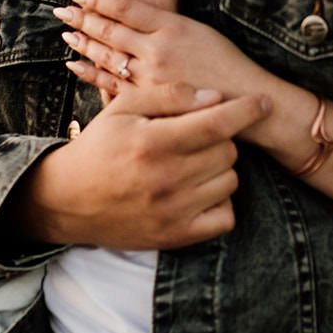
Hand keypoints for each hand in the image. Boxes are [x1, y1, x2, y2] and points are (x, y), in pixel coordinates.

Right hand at [6, 81, 268, 248]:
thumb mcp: (124, 108)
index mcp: (153, 142)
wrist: (69, 200)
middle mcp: (166, 179)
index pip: (217, 124)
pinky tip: (200, 190)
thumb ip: (170, 96)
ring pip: (230, 180)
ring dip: (220, 168)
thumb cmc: (100, 146)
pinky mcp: (177, 236)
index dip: (246, 110)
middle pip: (228, 151)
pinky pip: (225, 216)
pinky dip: (220, 201)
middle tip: (198, 136)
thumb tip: (215, 96)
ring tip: (193, 163)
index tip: (263, 102)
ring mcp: (173, 211)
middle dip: (221, 138)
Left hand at [57, 0, 268, 126]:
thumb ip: (166, 23)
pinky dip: (90, 74)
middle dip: (83, 18)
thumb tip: (134, 15)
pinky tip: (74, 66)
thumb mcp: (200, 31)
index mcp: (172, 26)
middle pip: (111, 30)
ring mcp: (150, 77)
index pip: (126, 7)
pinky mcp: (148, 100)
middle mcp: (157, 49)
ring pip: (107, 56)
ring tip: (66, 33)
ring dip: (83, 43)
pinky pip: (111, 85)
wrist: (244, 101)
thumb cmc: (226, 63)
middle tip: (61, 9)